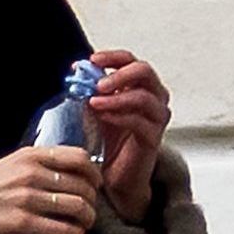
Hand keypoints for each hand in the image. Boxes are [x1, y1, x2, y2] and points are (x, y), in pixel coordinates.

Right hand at [0, 143, 109, 233]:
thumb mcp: (7, 165)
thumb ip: (33, 166)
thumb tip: (62, 176)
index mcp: (29, 155)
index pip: (78, 157)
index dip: (94, 173)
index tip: (96, 184)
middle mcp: (31, 173)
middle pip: (82, 185)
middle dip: (93, 200)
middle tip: (91, 210)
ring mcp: (28, 198)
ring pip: (77, 207)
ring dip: (88, 219)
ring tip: (85, 225)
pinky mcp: (22, 223)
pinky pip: (63, 229)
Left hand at [82, 54, 169, 217]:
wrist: (115, 176)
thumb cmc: (108, 141)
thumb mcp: (96, 109)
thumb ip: (90, 90)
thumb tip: (77, 71)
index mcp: (140, 85)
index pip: (131, 60)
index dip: (113, 57)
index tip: (93, 60)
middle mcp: (154, 97)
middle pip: (144, 72)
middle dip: (119, 74)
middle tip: (98, 84)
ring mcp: (157, 117)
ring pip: (143, 97)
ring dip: (116, 97)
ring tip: (94, 102)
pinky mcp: (154, 138)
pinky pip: (139, 121)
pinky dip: (119, 116)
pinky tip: (103, 116)